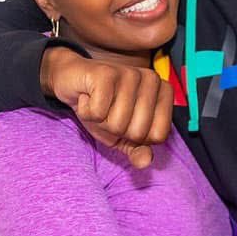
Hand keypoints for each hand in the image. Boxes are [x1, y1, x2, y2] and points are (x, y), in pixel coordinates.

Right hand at [41, 48, 173, 167]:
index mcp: (164, 92)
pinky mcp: (106, 73)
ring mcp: (130, 73)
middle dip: (115, 130)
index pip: (158, 136)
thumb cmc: (102, 107)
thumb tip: (145, 162)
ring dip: (100, 121)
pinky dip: (86, 111)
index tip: (125, 120)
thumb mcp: (122, 134)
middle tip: (108, 111)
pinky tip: (86, 97)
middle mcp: (153, 79)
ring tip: (97, 103)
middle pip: (138, 132)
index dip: (135, 137)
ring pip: (117, 124)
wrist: (72, 81)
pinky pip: (98, 113)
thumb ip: (136, 149)